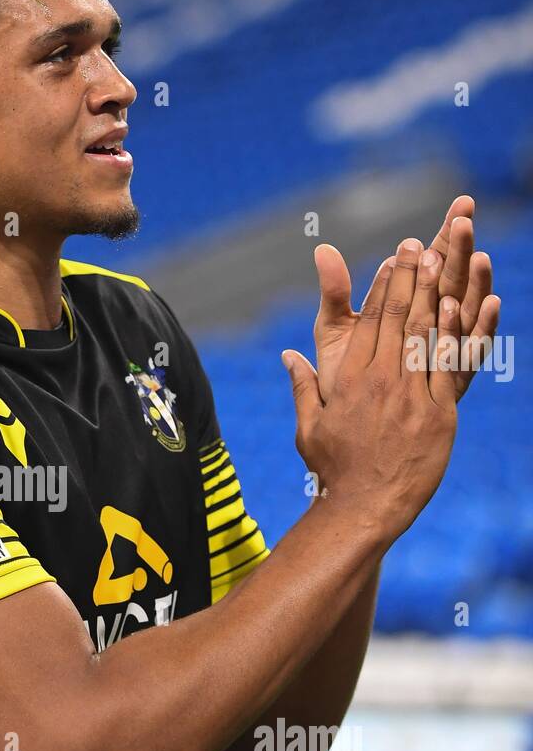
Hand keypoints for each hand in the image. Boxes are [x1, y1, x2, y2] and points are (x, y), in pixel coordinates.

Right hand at [283, 238, 461, 547]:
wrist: (365, 506)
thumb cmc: (333, 469)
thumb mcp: (309, 427)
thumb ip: (301, 386)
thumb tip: (288, 356)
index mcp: (350, 379)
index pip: (369, 321)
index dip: (383, 286)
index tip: (393, 259)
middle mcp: (381, 380)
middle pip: (398, 316)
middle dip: (409, 276)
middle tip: (419, 243)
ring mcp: (412, 395)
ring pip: (425, 333)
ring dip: (433, 292)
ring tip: (441, 259)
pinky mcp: (439, 413)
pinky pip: (449, 365)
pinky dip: (454, 333)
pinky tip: (461, 306)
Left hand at [308, 195, 500, 402]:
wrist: (349, 437)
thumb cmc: (340, 381)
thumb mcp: (333, 331)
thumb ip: (335, 292)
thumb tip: (321, 247)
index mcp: (404, 312)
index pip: (429, 264)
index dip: (444, 234)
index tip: (462, 202)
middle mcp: (428, 329)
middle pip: (450, 279)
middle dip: (459, 246)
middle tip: (468, 212)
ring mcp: (440, 354)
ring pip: (464, 311)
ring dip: (474, 282)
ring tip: (478, 254)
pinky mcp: (448, 384)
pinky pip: (469, 352)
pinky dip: (480, 328)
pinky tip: (489, 304)